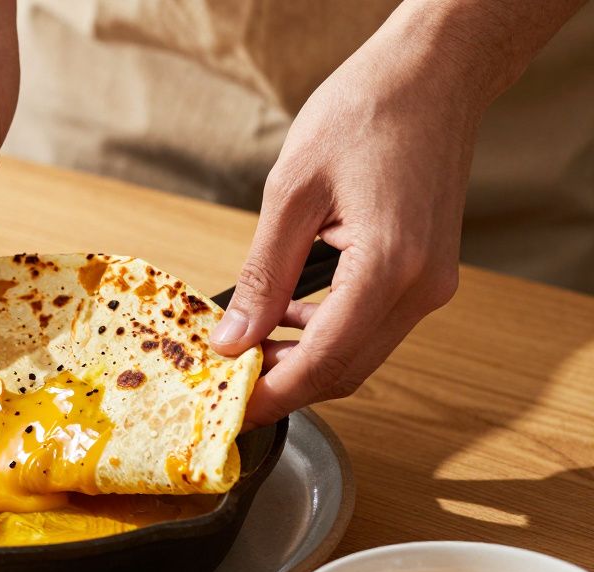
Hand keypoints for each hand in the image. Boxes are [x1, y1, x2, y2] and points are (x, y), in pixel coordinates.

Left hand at [209, 8, 480, 428]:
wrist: (431, 77)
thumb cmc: (364, 114)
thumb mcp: (290, 192)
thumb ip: (262, 275)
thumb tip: (232, 338)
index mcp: (388, 266)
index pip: (323, 361)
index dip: (271, 394)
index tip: (228, 408)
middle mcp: (420, 288)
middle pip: (345, 371)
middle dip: (283, 384)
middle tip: (226, 379)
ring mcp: (430, 285)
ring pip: (360, 355)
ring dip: (303, 360)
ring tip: (246, 344)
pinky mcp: (427, 276)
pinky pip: (373, 328)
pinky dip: (327, 334)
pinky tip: (285, 316)